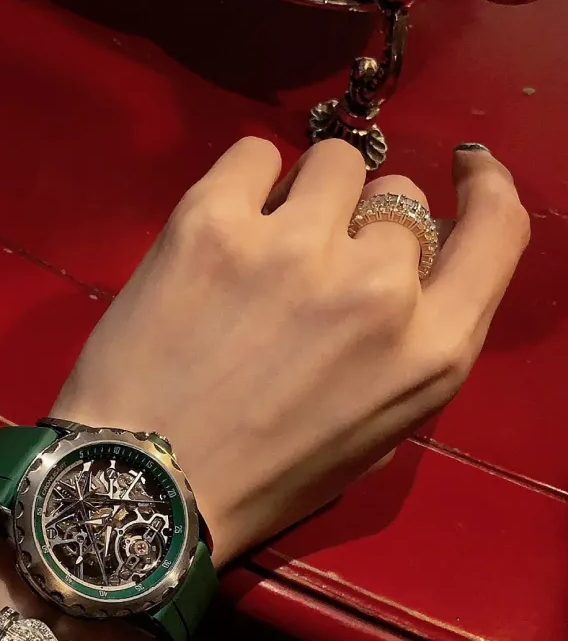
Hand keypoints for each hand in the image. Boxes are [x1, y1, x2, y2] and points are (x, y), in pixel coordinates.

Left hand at [52, 138, 529, 566]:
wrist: (144, 485)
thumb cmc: (261, 479)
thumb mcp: (373, 437)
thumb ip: (406, 349)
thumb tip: (403, 272)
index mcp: (429, 354)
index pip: (495, 231)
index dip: (485, 186)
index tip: (463, 168)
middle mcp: (375, 290)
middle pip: (396, 197)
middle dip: (361, 224)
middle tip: (307, 269)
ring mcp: (293, 248)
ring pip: (332, 162)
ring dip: (308, 196)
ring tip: (260, 247)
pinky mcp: (211, 221)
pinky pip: (253, 154)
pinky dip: (245, 182)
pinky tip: (221, 229)